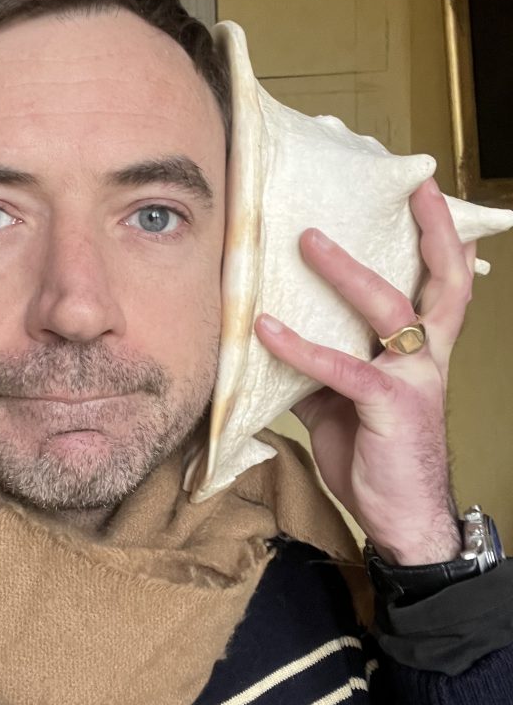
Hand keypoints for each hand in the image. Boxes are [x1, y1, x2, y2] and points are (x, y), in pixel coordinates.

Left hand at [254, 178, 475, 565]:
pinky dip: (299, 347)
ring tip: (307, 240)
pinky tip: (264, 329)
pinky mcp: (389, 405)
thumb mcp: (342, 404)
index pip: (440, 284)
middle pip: (440, 280)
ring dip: (346, 271)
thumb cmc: (375, 456)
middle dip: (426, 230)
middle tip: (405, 187)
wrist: (400, 517)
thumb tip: (273, 343)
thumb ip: (319, 369)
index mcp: (423, 352)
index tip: (424, 193)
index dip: (439, 239)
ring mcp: (414, 377)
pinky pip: (341, 367)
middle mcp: (428, 356)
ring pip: (387, 307)